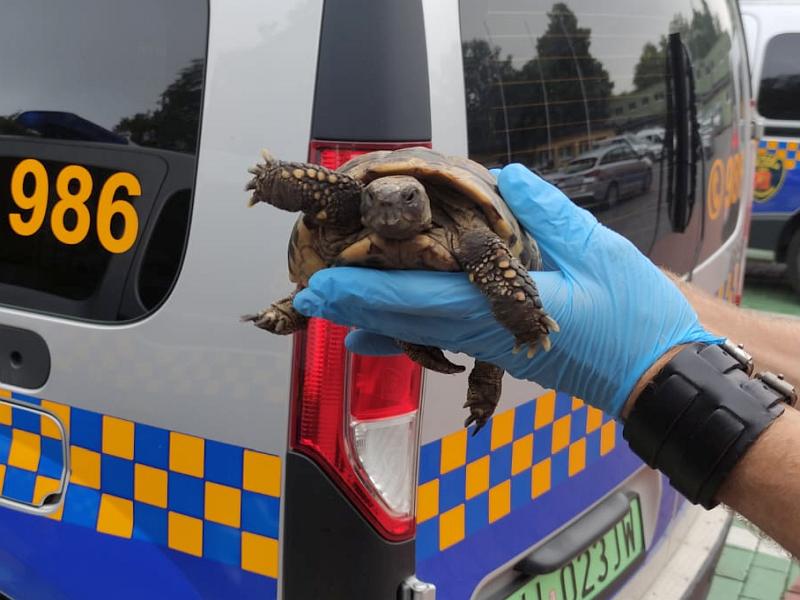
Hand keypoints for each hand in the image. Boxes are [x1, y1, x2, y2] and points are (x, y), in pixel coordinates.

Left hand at [293, 164, 720, 415]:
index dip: (364, 292)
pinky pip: (442, 336)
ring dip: (374, 317)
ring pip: (419, 332)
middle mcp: (484, 333)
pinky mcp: (501, 346)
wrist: (658, 374)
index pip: (417, 299)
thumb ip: (547, 213)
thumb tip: (505, 179)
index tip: (322, 287)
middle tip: (310, 295)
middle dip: (354, 305)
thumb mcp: (597, 251)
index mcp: (500, 310)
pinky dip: (407, 330)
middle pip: (405, 320)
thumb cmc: (635, 317)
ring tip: (337, 308)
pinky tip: (386, 333)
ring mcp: (491, 344)